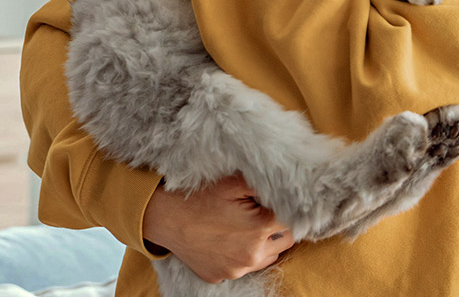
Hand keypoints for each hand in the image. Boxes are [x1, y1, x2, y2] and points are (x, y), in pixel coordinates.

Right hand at [142, 174, 295, 283]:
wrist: (164, 217)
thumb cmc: (199, 196)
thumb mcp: (233, 182)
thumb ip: (265, 183)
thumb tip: (290, 184)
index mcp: (260, 228)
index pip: (294, 220)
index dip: (288, 208)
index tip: (277, 201)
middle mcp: (252, 255)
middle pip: (285, 241)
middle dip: (279, 226)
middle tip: (262, 211)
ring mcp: (237, 269)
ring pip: (268, 257)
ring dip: (264, 243)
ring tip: (245, 225)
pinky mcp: (222, 276)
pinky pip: (244, 267)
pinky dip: (243, 254)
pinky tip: (229, 238)